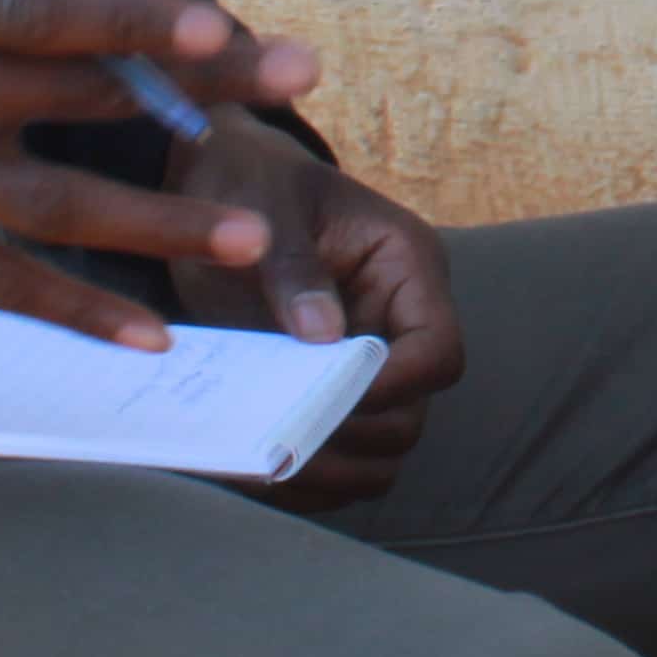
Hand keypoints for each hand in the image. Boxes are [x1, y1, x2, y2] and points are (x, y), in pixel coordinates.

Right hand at [0, 0, 317, 348]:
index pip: (57, 9)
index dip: (149, 18)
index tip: (228, 26)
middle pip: (87, 90)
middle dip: (202, 90)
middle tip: (302, 83)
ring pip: (64, 200)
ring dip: (166, 221)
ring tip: (258, 235)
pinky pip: (6, 285)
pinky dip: (80, 312)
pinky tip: (150, 333)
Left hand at [168, 112, 466, 510]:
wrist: (218, 179)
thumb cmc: (250, 178)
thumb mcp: (268, 205)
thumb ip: (295, 265)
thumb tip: (322, 335)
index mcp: (407, 267)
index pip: (438, 350)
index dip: (393, 385)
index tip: (326, 393)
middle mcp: (397, 322)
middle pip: (411, 416)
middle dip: (353, 438)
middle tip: (281, 442)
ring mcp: (362, 363)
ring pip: (379, 451)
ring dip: (330, 471)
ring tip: (263, 467)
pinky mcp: (324, 390)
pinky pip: (336, 458)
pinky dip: (303, 478)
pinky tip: (252, 472)